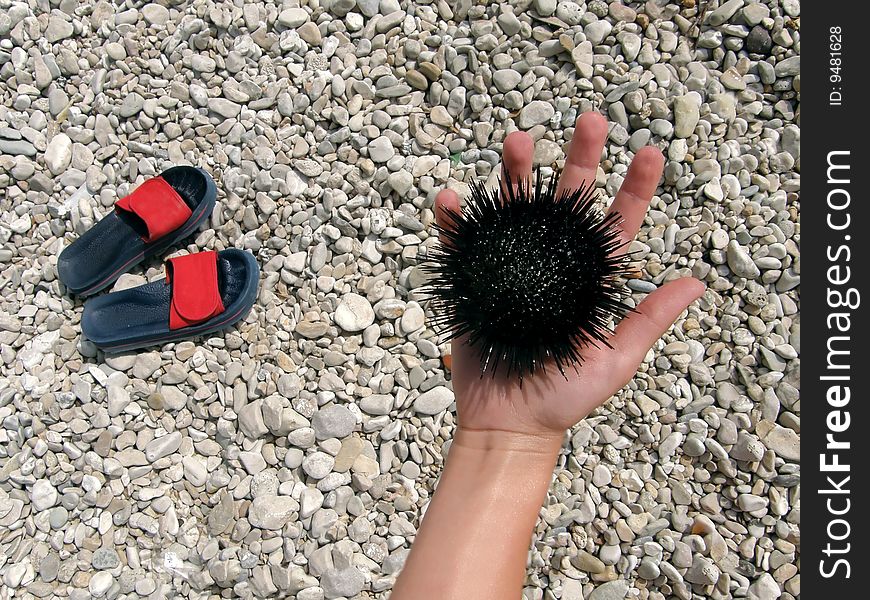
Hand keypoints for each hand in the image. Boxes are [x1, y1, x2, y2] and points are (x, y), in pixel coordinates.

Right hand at [434, 112, 705, 444]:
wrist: (508, 423)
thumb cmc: (564, 397)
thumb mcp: (617, 360)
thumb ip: (649, 319)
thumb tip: (698, 282)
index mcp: (589, 277)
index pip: (617, 224)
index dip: (635, 187)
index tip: (649, 152)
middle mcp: (552, 262)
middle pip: (567, 198)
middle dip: (579, 157)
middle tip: (590, 120)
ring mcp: (511, 265)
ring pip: (515, 206)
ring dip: (515, 170)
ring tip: (518, 139)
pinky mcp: (474, 278)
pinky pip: (462, 242)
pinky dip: (455, 219)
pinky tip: (452, 198)